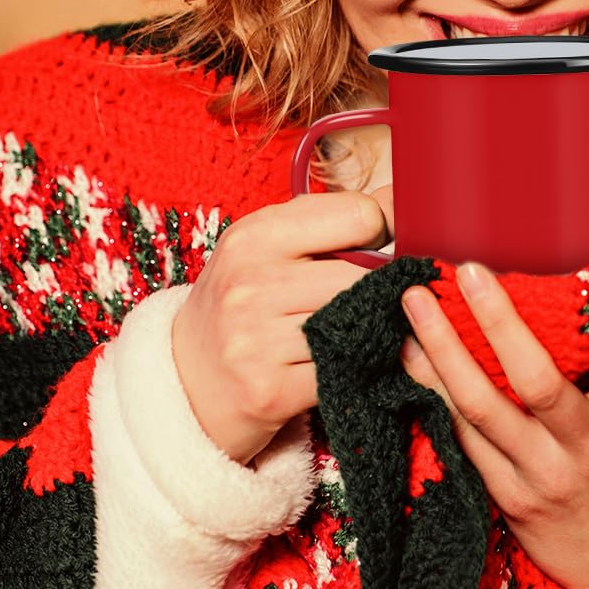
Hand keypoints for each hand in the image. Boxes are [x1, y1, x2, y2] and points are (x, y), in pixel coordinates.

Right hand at [171, 182, 395, 464]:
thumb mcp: (268, 246)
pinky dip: (355, 369)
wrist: (185, 381)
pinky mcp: (270, 390)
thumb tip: (402, 198)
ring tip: (353, 332)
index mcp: (254, 236)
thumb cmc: (243, 303)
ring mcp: (255, 339)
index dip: (381, 233)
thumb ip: (331, 220)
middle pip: (363, 276)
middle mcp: (249, 283)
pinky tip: (340, 365)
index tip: (375, 250)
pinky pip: (345, 371)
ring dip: (370, 331)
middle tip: (369, 301)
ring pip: (357, 324)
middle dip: (377, 290)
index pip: (358, 215)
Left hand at [398, 261, 588, 588]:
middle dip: (497, 322)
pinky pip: (465, 441)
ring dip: (442, 354)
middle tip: (468, 273)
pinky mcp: (511, 500)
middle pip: (536, 383)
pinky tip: (414, 360)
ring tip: (415, 308)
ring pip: (482, 410)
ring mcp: (544, 478)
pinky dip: (436, 396)